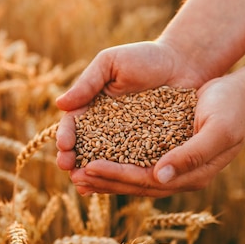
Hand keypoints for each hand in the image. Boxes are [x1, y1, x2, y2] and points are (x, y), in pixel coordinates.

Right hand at [55, 40, 205, 175]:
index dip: (66, 137)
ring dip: (93, 175)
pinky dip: (123, 178)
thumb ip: (87, 83)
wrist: (185, 64)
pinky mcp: (150, 150)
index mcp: (92, 108)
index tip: (64, 146)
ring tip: (83, 186)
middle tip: (69, 170)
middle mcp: (106, 128)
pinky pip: (134, 165)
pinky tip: (115, 186)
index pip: (73, 126)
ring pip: (106, 162)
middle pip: (85, 149)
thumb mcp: (111, 63)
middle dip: (74, 161)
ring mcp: (127, 141)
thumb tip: (60, 104)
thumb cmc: (145, 57)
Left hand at [58, 75, 244, 196]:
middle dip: (104, 180)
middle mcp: (178, 175)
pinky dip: (114, 158)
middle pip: (134, 183)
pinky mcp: (165, 148)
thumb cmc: (233, 108)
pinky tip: (94, 155)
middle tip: (74, 177)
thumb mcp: (218, 130)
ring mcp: (171, 163)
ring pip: (132, 173)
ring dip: (105, 174)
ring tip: (77, 172)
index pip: (146, 181)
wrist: (242, 93)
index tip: (89, 168)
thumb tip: (159, 177)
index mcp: (191, 176)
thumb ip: (191, 155)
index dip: (117, 176)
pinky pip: (135, 158)